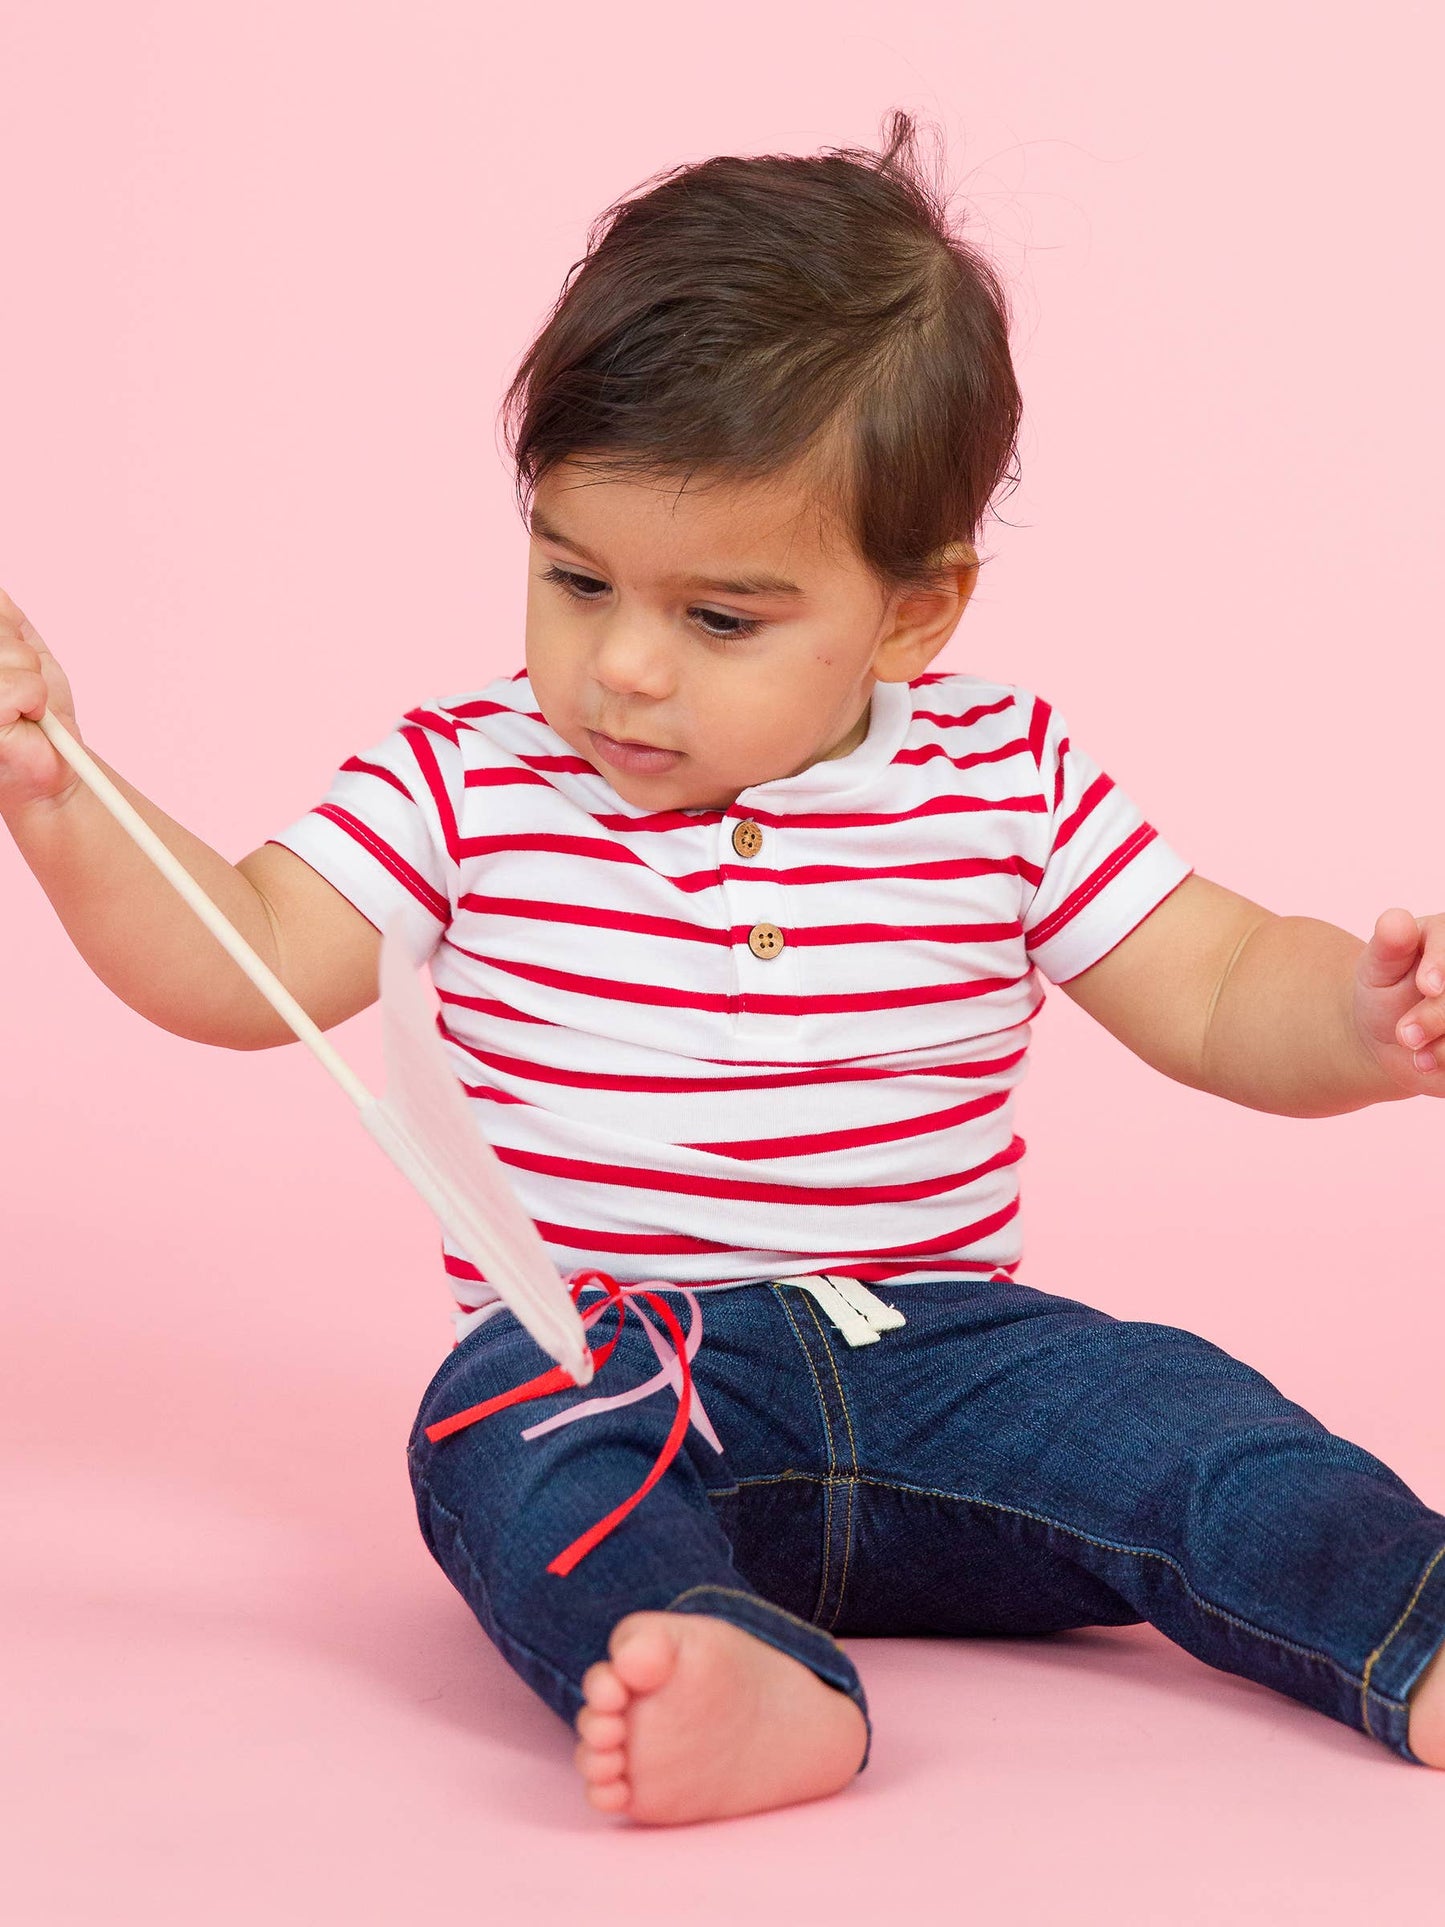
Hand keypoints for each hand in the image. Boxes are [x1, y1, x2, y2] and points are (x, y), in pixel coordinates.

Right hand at [0, 586, 83, 817]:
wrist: (54, 765)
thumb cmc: (36, 713)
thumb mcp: (21, 649)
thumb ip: (3, 618)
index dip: (5, 629)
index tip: (13, 658)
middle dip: (20, 653)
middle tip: (21, 687)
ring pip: (12, 654)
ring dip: (31, 679)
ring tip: (25, 705)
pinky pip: (22, 685)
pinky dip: (36, 699)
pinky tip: (27, 717)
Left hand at [1352, 908, 1444, 1096]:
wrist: (1389, 1035)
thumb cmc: (1384, 990)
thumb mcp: (1378, 967)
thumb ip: (1389, 945)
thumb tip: (1396, 922)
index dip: (1442, 964)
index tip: (1427, 986)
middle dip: (1438, 1015)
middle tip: (1405, 1035)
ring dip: (1444, 1044)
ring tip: (1413, 1049)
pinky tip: (1427, 1061)